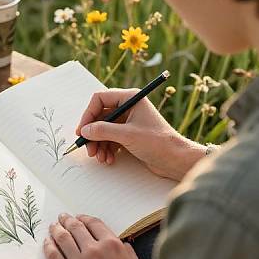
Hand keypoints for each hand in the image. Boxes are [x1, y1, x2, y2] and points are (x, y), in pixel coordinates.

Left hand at [44, 213, 154, 258]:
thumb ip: (128, 253)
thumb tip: (122, 244)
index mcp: (112, 245)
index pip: (94, 223)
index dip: (85, 218)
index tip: (79, 218)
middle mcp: (94, 250)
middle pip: (76, 228)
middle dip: (68, 220)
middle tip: (62, 217)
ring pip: (63, 239)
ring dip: (56, 229)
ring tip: (53, 226)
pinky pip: (54, 257)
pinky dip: (49, 247)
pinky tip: (47, 242)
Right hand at [76, 88, 205, 180]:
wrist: (176, 160)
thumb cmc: (158, 142)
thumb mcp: (127, 135)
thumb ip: (103, 131)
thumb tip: (85, 130)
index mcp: (130, 98)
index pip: (100, 99)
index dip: (88, 114)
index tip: (82, 130)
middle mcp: (129, 107)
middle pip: (100, 116)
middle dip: (93, 134)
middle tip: (89, 148)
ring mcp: (129, 121)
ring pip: (104, 129)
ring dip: (99, 144)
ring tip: (100, 157)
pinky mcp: (130, 135)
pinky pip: (111, 139)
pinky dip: (107, 149)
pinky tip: (109, 159)